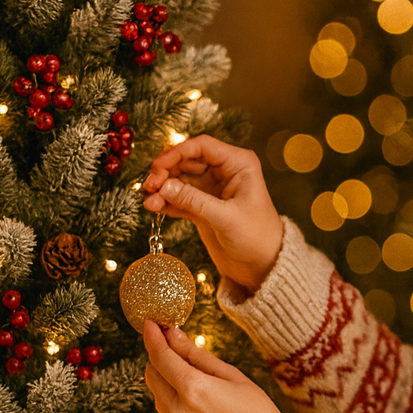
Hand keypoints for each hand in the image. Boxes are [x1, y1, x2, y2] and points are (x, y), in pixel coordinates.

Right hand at [141, 135, 283, 294]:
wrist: (262, 266)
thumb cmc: (256, 238)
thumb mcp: (225, 218)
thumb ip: (194, 201)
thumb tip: (164, 187)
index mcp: (238, 164)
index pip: (202, 146)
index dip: (177, 153)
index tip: (157, 167)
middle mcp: (224, 171)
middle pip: (186, 160)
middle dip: (166, 172)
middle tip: (149, 186)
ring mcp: (212, 188)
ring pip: (179, 179)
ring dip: (162, 188)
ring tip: (150, 202)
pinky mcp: (202, 206)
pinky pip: (179, 197)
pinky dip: (166, 201)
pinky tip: (154, 207)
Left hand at [141, 320, 282, 412]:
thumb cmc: (255, 410)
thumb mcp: (231, 375)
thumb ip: (196, 354)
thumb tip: (172, 334)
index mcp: (193, 389)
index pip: (160, 357)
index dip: (152, 337)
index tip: (149, 323)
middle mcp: (178, 411)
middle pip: (151, 376)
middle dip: (160, 360)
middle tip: (175, 351)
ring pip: (157, 397)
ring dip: (166, 383)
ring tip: (195, 382)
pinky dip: (174, 405)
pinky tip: (198, 406)